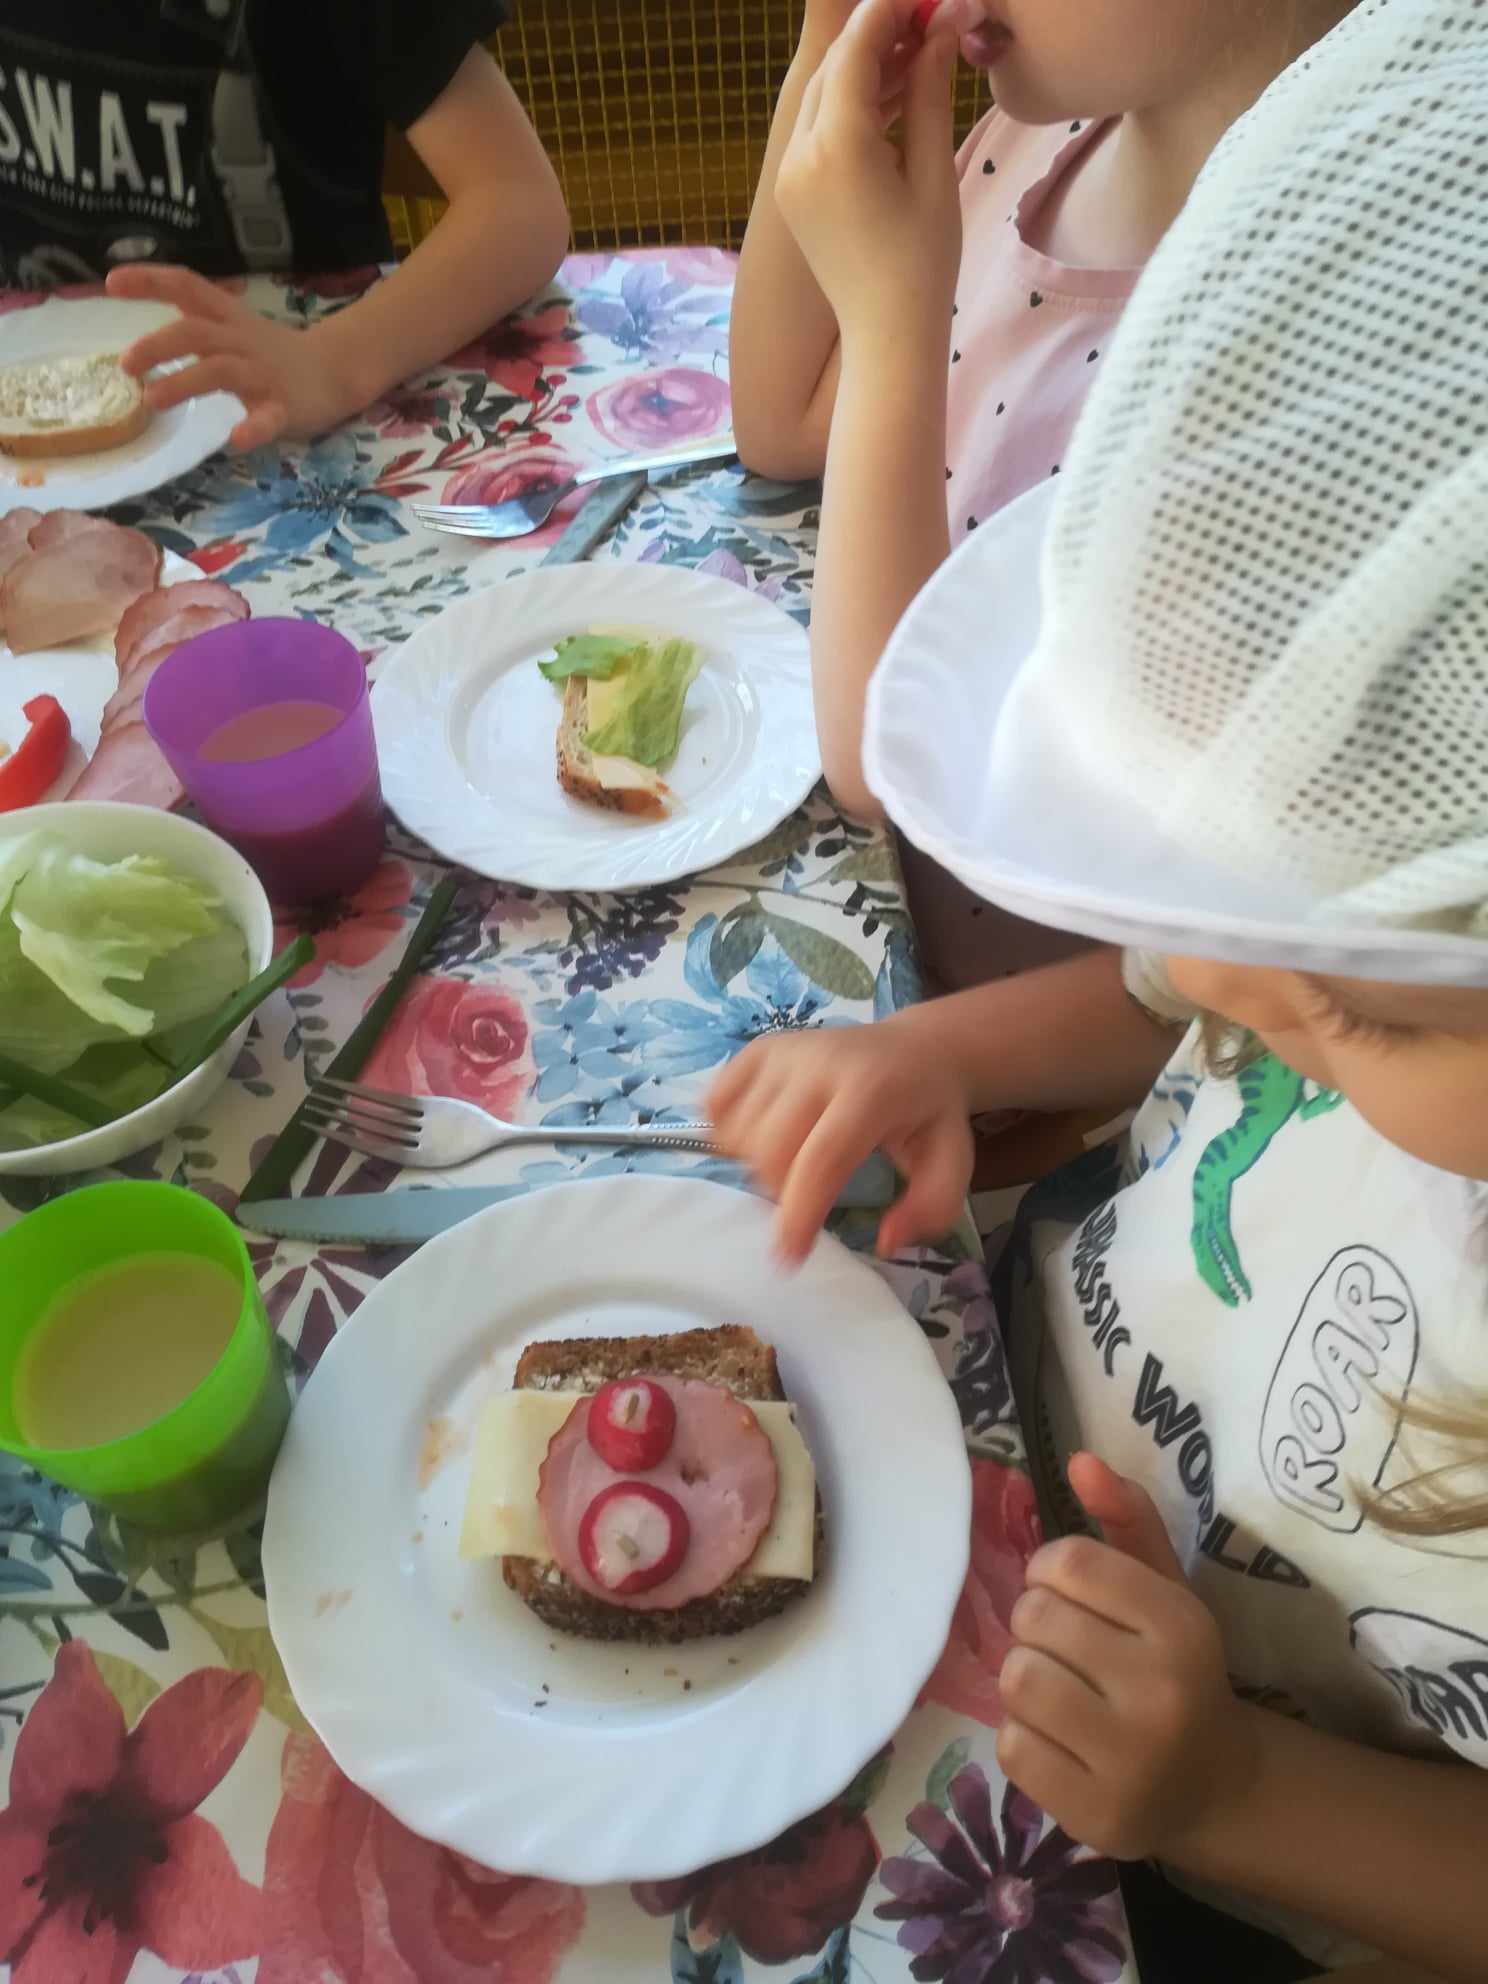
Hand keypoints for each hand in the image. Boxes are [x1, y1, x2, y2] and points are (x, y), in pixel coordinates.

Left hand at [107, 265, 354, 449]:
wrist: (336, 371)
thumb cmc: (274, 354)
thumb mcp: (234, 328)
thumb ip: (196, 324)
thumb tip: (143, 335)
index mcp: (228, 317)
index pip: (187, 285)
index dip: (151, 279)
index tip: (111, 282)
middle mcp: (241, 340)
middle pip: (195, 332)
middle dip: (157, 345)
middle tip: (125, 365)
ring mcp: (263, 373)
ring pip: (220, 370)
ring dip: (183, 382)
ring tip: (152, 399)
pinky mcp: (284, 406)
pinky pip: (268, 418)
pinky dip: (253, 430)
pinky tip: (235, 442)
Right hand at [706, 1016, 973, 1263]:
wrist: (915, 1050)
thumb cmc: (928, 1114)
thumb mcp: (953, 1162)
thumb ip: (931, 1206)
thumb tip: (885, 1242)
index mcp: (871, 1091)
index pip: (822, 1158)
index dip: (799, 1211)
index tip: (787, 1258)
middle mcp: (820, 1063)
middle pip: (771, 1151)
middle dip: (782, 1191)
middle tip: (810, 1191)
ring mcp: (784, 1052)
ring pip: (739, 1133)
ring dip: (757, 1164)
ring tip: (794, 1159)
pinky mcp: (759, 1048)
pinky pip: (717, 1106)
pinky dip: (731, 1133)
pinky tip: (764, 1134)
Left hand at [776, 0, 964, 341]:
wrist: (886, 336)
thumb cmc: (922, 263)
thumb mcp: (933, 171)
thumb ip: (928, 92)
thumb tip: (938, 26)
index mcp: (836, 148)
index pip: (854, 50)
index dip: (887, 12)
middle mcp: (799, 156)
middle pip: (833, 68)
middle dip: (874, 36)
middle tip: (923, 20)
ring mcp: (789, 176)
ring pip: (821, 97)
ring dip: (861, 69)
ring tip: (914, 56)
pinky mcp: (791, 194)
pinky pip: (815, 131)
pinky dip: (848, 106)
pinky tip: (888, 99)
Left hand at [997, 1455, 1256, 1861]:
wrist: (1213, 1786)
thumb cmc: (1175, 1669)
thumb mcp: (1165, 1589)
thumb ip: (1127, 1518)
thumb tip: (1078, 1459)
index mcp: (1182, 1626)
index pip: (1069, 1561)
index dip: (1052, 1569)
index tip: (1071, 1592)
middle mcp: (1161, 1693)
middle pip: (1033, 1616)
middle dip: (1036, 1623)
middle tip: (1065, 1645)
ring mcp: (1129, 1761)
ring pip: (1016, 1679)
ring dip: (1024, 1677)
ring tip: (1058, 1687)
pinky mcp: (1095, 1816)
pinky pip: (1012, 1746)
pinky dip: (1023, 1736)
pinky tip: (1060, 1738)